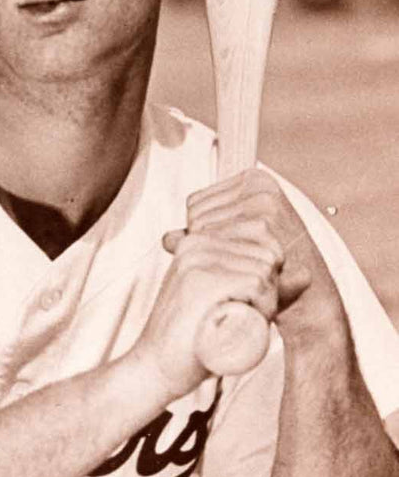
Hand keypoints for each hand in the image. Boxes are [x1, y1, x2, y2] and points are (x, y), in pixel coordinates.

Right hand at [141, 212, 282, 398]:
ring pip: (265, 268)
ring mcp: (197, 258)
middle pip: (267, 252)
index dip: (266, 276)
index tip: (240, 301)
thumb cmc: (194, 338)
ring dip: (265, 300)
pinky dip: (261, 305)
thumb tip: (309, 274)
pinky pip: (256, 283)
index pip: (263, 240)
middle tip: (239, 315)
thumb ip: (263, 286)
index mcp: (199, 240)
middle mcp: (196, 242)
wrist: (156, 366)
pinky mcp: (201, 279)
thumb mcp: (230, 302)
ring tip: (234, 321)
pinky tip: (238, 322)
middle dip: (268, 288)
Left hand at [182, 169, 343, 343]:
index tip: (230, 249)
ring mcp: (262, 204)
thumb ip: (203, 235)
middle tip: (238, 262)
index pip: (195, 203)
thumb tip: (167, 238)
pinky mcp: (263, 225)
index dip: (203, 233)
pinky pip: (214, 242)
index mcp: (254, 180)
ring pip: (202, 229)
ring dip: (215, 255)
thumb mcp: (238, 243)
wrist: (308, 296)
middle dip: (207, 244)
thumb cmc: (268, 268)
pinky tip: (245, 271)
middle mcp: (258, 187)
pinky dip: (221, 261)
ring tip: (242, 267)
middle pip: (195, 215)